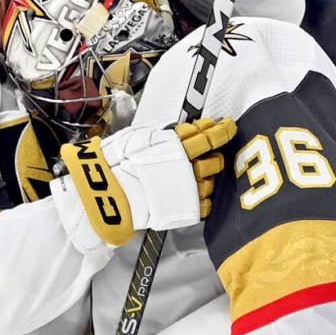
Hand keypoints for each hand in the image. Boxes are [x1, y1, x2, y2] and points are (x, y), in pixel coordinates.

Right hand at [53, 117, 235, 246]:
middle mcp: (188, 165)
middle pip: (215, 159)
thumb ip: (166, 135)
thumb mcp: (142, 136)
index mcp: (179, 144)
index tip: (227, 125)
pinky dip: (202, 198)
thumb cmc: (119, 161)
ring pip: (211, 181)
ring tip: (194, 177)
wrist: (108, 192)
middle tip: (210, 154)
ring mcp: (189, 188)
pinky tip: (193, 195)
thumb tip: (184, 131)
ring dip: (207, 178)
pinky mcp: (186, 208)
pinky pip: (205, 204)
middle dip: (215, 155)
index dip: (222, 129)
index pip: (210, 134)